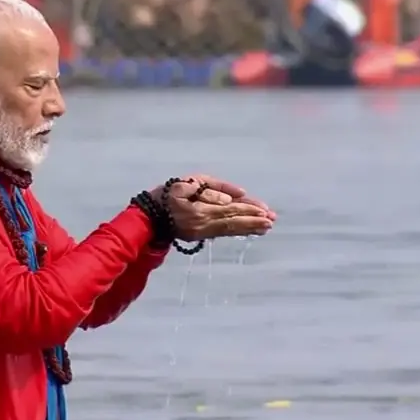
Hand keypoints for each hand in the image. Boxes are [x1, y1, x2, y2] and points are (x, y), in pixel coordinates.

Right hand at [150, 175, 274, 240]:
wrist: (147, 216)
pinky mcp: (199, 236)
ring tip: (266, 227)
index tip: (265, 211)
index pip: (229, 210)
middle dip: (253, 220)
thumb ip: (212, 187)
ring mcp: (201, 232)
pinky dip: (237, 230)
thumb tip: (236, 196)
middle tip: (272, 220)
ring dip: (249, 228)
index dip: (248, 210)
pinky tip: (249, 230)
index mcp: (199, 209)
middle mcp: (203, 223)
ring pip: (229, 229)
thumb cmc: (165, 195)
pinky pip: (222, 232)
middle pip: (232, 221)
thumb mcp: (186, 183)